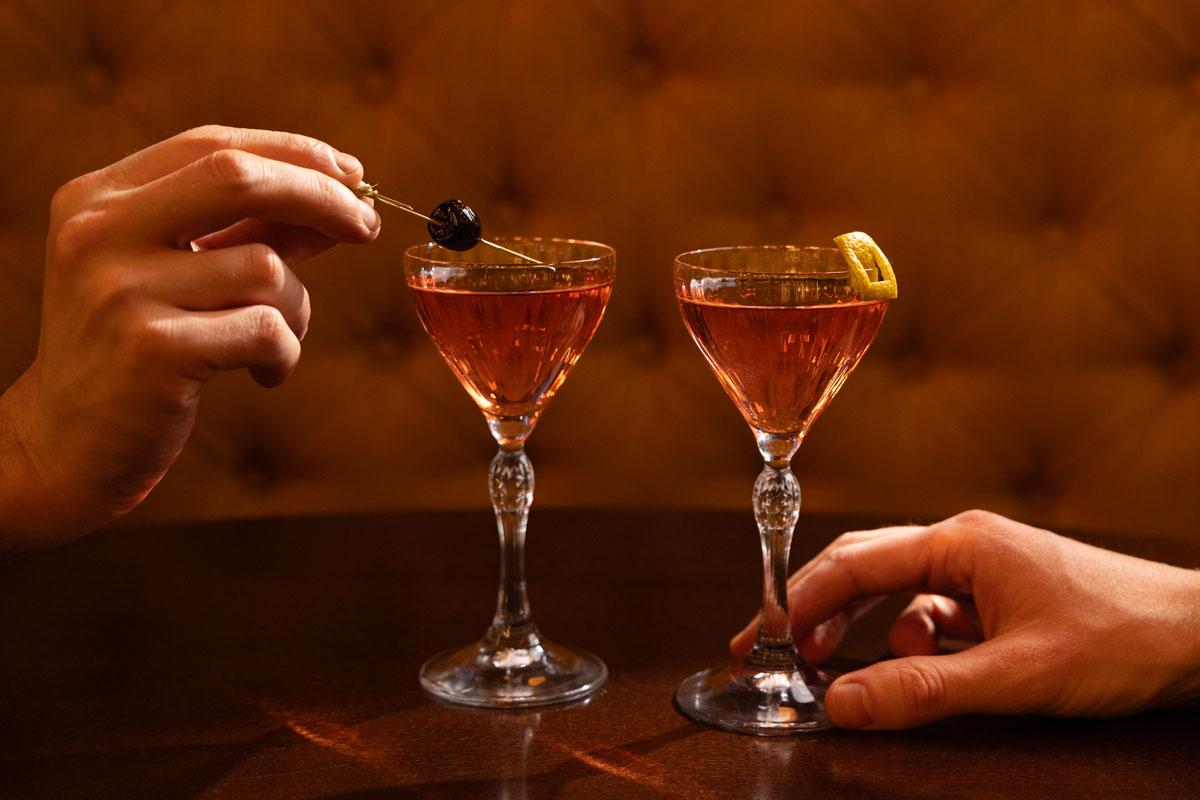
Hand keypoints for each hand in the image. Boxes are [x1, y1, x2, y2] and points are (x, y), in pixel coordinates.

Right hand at [0, 125, 379, 549]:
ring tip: (275, 340)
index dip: (293, 153)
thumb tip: (337, 196)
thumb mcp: (174, 274)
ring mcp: (121, 290)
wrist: (64, 445)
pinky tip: (264, 373)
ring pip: (265, 268)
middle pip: (238, 178)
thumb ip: (241, 231)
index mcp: (97, 198)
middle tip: (367, 225)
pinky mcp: (152, 351)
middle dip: (321, 196)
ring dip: (297, 308)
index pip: (211, 145)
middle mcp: (99, 233)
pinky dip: (284, 353)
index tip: (350, 173)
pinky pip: (265, 330)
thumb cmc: (135, 352)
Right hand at [730, 510, 1199, 728]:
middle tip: (775, 649)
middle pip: (867, 566)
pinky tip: (926, 666)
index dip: (800, 601)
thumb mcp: (1015, 676)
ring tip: (835, 663)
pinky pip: (938, 611)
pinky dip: (916, 638)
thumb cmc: (1122, 639)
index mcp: (961, 544)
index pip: (856, 564)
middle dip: (818, 608)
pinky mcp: (1004, 593)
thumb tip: (844, 703)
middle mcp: (965, 544)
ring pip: (900, 590)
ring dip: (865, 626)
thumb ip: (924, 690)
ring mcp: (986, 567)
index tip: (760, 635)